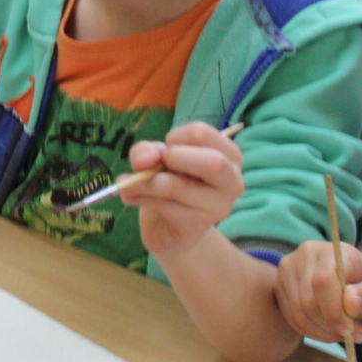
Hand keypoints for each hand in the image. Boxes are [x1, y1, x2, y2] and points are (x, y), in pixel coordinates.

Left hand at [122, 122, 245, 257]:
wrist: (167, 227)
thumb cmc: (170, 183)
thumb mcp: (156, 158)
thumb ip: (147, 150)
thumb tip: (145, 160)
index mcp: (229, 156)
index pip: (203, 134)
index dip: (175, 137)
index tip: (166, 150)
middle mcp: (232, 181)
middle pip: (213, 162)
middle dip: (172, 158)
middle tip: (155, 166)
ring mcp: (218, 207)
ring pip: (177, 186)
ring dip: (143, 181)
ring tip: (130, 183)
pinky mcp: (197, 225)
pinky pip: (164, 205)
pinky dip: (138, 197)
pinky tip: (132, 197)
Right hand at [275, 240, 361, 343]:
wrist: (353, 275)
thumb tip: (351, 305)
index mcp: (329, 250)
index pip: (322, 281)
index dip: (334, 310)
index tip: (349, 330)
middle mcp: (302, 255)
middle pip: (307, 300)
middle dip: (329, 325)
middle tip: (350, 336)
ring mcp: (287, 269)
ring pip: (296, 312)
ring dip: (319, 331)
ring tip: (340, 334)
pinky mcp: (279, 285)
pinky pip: (290, 317)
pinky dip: (309, 331)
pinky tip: (327, 331)